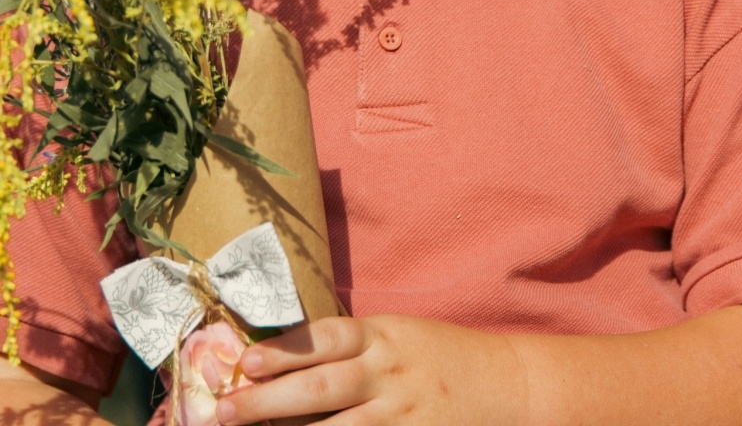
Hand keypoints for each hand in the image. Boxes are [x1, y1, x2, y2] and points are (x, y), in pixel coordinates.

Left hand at [213, 314, 528, 425]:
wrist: (508, 386)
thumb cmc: (441, 357)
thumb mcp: (398, 336)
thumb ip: (352, 347)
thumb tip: (284, 361)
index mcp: (383, 336)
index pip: (325, 338)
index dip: (283, 350)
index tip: (244, 361)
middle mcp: (389, 373)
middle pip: (320, 386)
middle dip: (267, 401)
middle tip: (223, 410)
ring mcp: (401, 415)